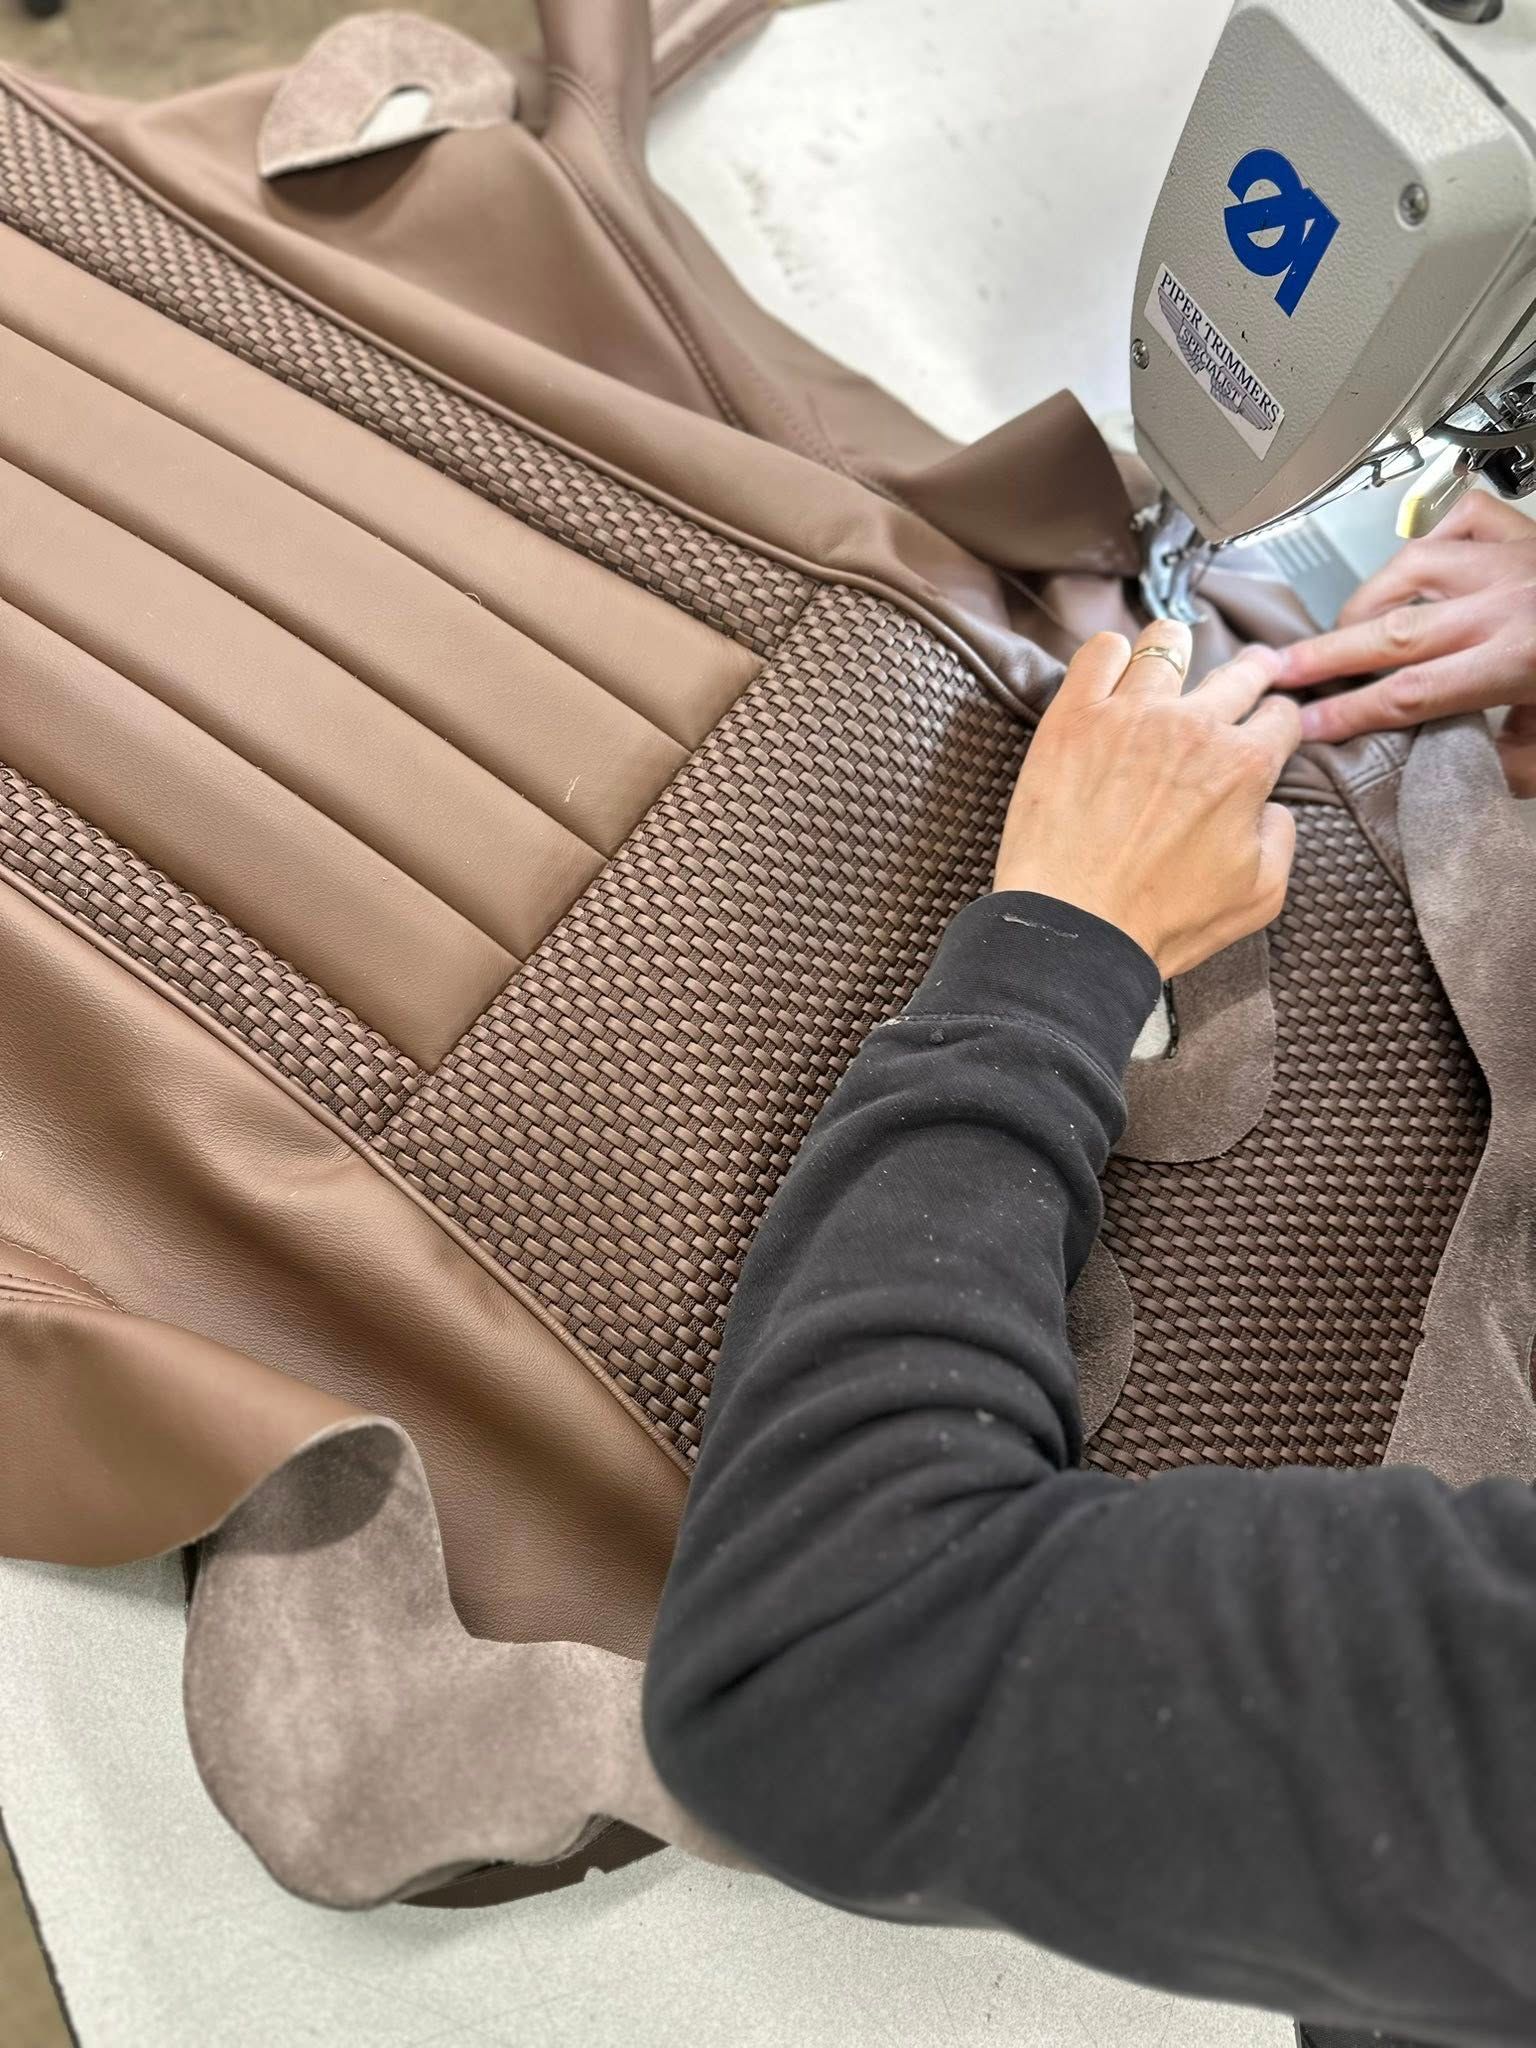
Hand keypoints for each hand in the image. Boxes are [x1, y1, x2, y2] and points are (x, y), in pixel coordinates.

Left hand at [994, 621, 1300, 978]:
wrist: (1076, 928)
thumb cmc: (1164, 921)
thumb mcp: (1259, 896)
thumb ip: (1281, 839)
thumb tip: (1270, 806)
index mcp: (1244, 767)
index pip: (1280, 716)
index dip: (1278, 723)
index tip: (1267, 727)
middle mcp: (1194, 727)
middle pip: (1238, 672)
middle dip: (1251, 671)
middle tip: (1247, 673)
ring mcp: (1130, 714)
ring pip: (1166, 644)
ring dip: (1175, 651)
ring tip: (1169, 663)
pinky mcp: (1073, 716)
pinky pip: (1098, 653)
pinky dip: (1109, 655)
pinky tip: (1110, 674)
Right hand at [1271, 492, 1535, 790]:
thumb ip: (1510, 758)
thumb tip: (1463, 758)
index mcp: (1518, 659)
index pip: (1410, 694)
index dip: (1351, 713)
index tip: (1307, 727)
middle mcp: (1508, 601)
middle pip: (1392, 629)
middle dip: (1327, 654)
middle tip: (1277, 670)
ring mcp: (1515, 558)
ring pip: (1415, 563)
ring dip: (1372, 596)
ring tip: (1346, 624)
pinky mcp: (1527, 533)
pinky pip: (1466, 517)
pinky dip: (1438, 532)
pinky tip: (1426, 558)